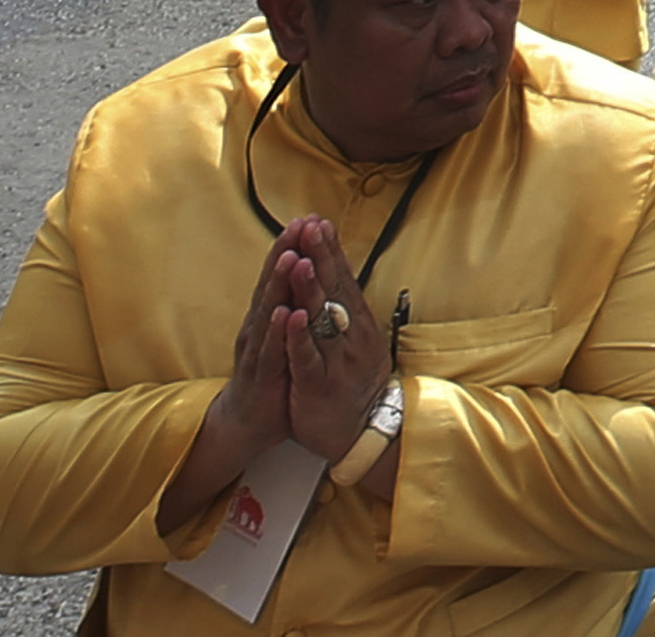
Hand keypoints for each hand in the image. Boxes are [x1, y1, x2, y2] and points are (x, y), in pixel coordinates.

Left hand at [275, 215, 392, 456]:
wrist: (362, 433)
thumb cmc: (353, 382)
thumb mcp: (357, 341)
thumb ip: (347, 310)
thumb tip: (340, 273)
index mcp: (356, 324)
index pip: (343, 279)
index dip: (329, 251)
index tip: (318, 222)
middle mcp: (349, 336)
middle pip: (333, 291)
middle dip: (320, 257)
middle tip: (310, 227)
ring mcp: (335, 360)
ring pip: (320, 320)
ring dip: (308, 289)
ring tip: (298, 261)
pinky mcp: (317, 385)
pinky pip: (307, 358)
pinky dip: (299, 337)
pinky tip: (292, 317)